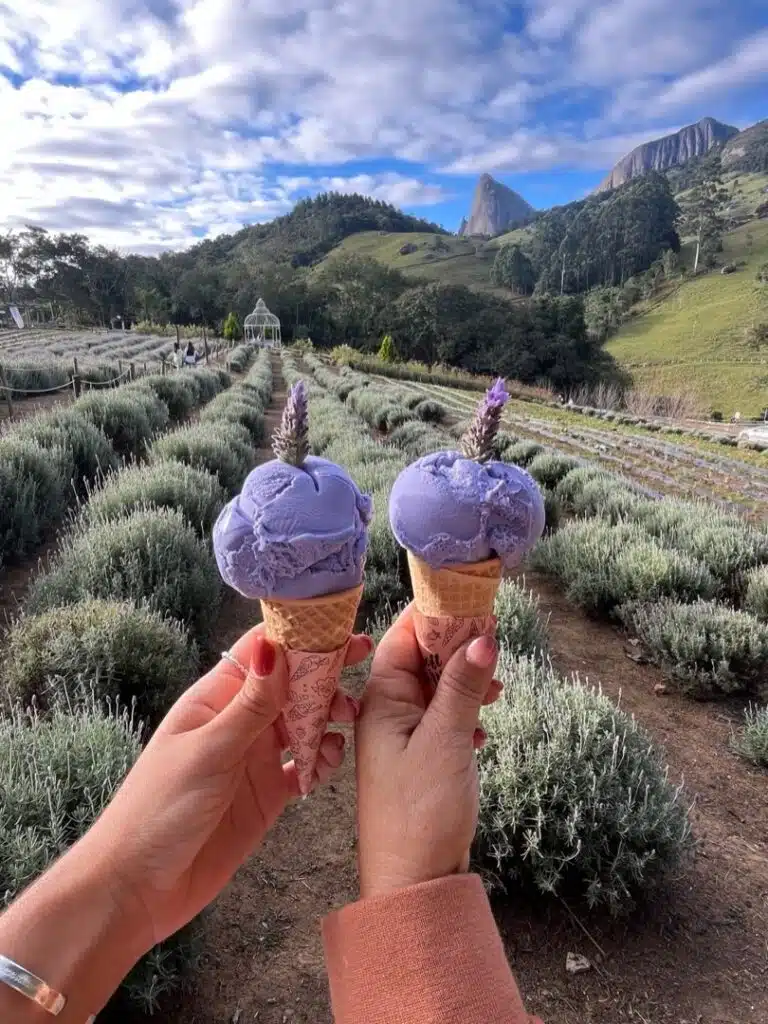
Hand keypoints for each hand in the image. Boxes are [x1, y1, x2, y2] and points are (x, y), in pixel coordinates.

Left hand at [84, 625, 370, 950]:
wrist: (140, 886)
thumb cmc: (159, 809)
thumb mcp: (210, 750)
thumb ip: (251, 704)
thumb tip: (275, 646)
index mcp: (215, 699)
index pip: (263, 653)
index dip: (301, 639)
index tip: (342, 633)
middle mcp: (238, 721)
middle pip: (291, 686)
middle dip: (325, 681)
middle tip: (356, 682)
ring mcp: (254, 757)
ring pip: (304, 723)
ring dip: (327, 722)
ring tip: (342, 730)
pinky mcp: (267, 792)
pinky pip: (305, 765)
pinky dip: (321, 761)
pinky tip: (325, 766)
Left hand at [355, 605, 499, 898]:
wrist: (413, 883)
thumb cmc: (418, 813)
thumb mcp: (445, 741)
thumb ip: (462, 687)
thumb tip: (483, 637)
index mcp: (379, 701)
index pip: (404, 638)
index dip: (435, 616)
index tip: (471, 600)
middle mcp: (386, 712)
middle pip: (422, 659)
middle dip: (457, 648)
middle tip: (495, 641)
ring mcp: (402, 736)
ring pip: (436, 689)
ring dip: (465, 682)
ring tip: (498, 688)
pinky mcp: (419, 758)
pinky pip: (442, 717)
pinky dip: (464, 712)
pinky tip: (484, 724)